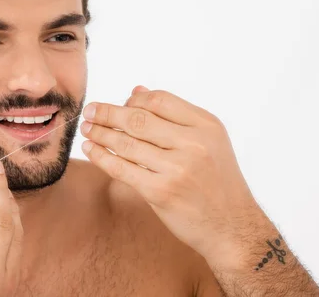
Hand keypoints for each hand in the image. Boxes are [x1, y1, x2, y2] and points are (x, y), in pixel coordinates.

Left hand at [80, 86, 268, 262]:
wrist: (232, 227)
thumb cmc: (217, 182)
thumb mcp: (209, 141)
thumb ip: (174, 116)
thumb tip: (136, 91)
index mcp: (206, 126)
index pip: (160, 100)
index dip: (132, 100)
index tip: (116, 104)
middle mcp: (194, 144)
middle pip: (138, 119)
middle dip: (107, 113)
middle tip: (89, 110)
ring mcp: (177, 168)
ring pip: (126, 143)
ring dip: (100, 133)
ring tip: (86, 128)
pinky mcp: (160, 192)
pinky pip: (121, 169)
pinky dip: (101, 156)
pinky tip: (90, 149)